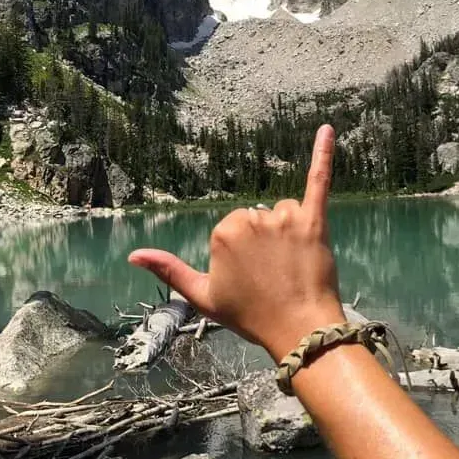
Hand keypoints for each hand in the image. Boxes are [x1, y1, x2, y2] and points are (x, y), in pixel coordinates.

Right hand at [128, 125, 344, 360]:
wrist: (298, 330)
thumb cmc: (250, 316)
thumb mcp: (202, 296)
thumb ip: (169, 270)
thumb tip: (132, 255)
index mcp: (223, 232)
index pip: (232, 230)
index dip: (242, 258)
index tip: (250, 280)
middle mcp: (252, 218)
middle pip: (258, 219)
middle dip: (266, 245)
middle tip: (274, 278)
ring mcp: (285, 218)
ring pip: (284, 212)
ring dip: (288, 233)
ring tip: (292, 267)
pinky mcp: (314, 220)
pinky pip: (318, 180)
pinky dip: (324, 153)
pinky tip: (326, 128)